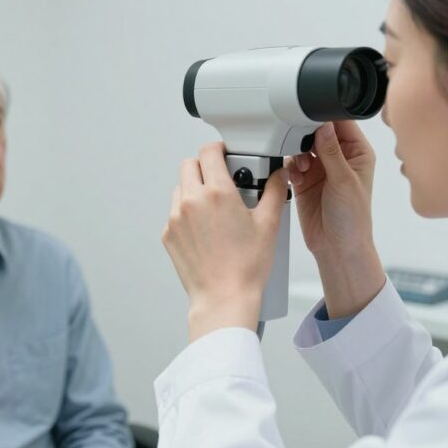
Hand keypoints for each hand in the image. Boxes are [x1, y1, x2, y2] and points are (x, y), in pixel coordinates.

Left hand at [162, 142, 290, 341]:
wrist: (224, 298)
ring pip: (180, 188)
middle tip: (222, 180)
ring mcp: (176, 218)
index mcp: (217, 192)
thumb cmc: (246, 266)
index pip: (209, 151)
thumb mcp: (268, 224)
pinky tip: (206, 229)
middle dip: (205, 167)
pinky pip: (174, 213)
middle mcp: (192, 201)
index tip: (226, 155)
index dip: (219, 149)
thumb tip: (278, 175)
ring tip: (215, 208)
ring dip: (195, 190)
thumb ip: (273, 191)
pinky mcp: (168, 234)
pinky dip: (187, 213)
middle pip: (190, 165)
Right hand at [286, 121, 384, 316]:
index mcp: (357, 153)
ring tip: (302, 166)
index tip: (311, 115)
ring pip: (302, 145)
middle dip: (307, 135)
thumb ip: (331, 152)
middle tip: (302, 143)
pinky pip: (291, 162)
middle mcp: (339, 157)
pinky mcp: (304, 179)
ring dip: (297, 152)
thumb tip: (323, 125)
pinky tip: (296, 177)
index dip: (326, 117)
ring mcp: (321, 168)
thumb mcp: (344, 181)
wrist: (336, 247)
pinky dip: (290, 167)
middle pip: (318, 131)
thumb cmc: (353, 218)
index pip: (341, 123)